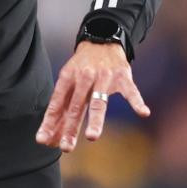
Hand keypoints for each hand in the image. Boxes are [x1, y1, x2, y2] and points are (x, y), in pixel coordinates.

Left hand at [35, 41, 149, 151]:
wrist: (102, 40)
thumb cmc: (82, 66)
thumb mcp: (68, 80)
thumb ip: (63, 107)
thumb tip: (50, 134)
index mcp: (67, 79)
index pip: (57, 104)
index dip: (50, 123)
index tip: (43, 140)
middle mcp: (84, 78)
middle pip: (76, 107)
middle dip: (70, 128)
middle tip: (65, 147)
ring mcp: (104, 78)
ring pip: (99, 102)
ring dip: (95, 120)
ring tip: (91, 137)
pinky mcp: (122, 77)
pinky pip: (131, 92)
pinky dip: (137, 102)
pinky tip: (143, 113)